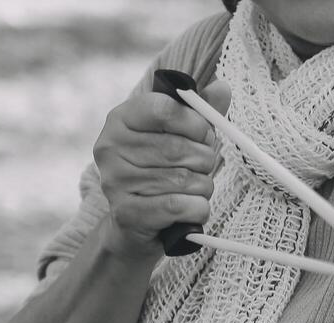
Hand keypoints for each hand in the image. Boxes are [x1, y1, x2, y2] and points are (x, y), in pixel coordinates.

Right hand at [93, 78, 231, 257]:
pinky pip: (182, 207)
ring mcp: (115, 181)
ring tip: (192, 190)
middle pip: (181, 148)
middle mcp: (110, 147)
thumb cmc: (161, 173)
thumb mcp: (179, 137)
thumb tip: (223, 87)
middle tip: (200, 168)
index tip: (203, 135)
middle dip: (204, 160)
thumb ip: (200, 113)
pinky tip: (190, 209)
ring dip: (202, 188)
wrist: (136, 225)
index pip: (166, 109)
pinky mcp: (127, 213)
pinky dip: (197, 209)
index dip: (196, 123)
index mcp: (120, 119)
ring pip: (186, 180)